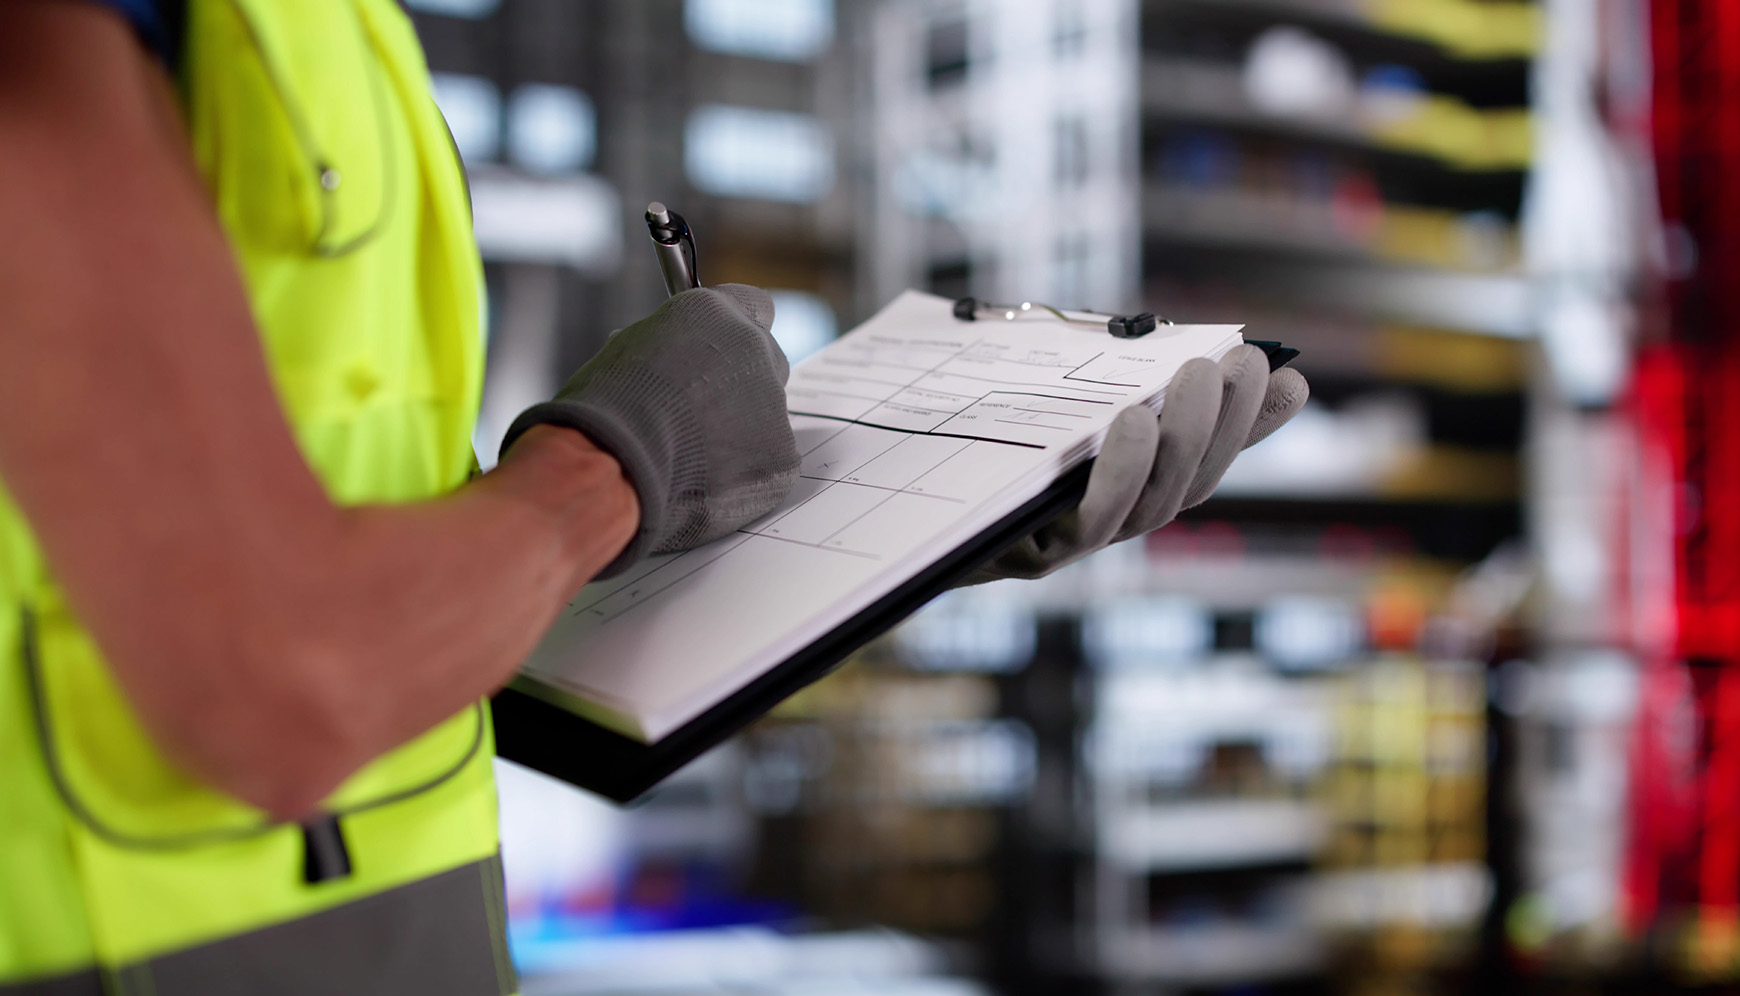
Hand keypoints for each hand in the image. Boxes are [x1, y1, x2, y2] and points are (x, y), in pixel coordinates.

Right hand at [502, 285, 799, 576]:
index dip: (736, 333)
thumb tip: (675, 356)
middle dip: (741, 386)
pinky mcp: (781, 456)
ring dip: (740, 435)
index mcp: (718, 313)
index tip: (722, 352)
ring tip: (691, 457)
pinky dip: (743, 476)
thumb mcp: (631, 348)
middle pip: (765, 364)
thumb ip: (672, 346)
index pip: (754, 307)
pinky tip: (705, 481)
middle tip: (703, 414)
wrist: (620, 457)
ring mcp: (774, 405)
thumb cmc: (609, 404)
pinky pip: (769, 464)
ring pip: (767, 419)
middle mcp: (756, 350)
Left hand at [964, 345, 1307, 582]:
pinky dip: (1120, 473)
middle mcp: (1099, 524)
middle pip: (1187, 485)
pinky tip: (1130, 422)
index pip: (1203, 459)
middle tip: (1244, 360)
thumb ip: (1102, 374)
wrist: (873, 491)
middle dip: (1227, 421)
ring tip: (1199, 375)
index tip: (1290, 376)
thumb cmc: (958, 434)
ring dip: (1186, 439)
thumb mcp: (1035, 389)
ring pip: (1151, 506)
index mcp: (1111, 487)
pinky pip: (1090, 521)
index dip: (1250, 426)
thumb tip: (1174, 336)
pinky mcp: (1028, 556)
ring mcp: (1067, 546)